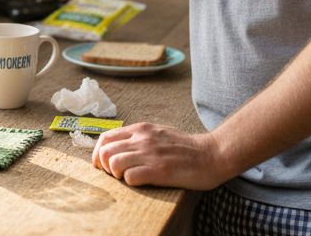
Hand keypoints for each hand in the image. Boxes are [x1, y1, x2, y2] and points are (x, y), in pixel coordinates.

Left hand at [91, 123, 230, 188]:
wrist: (212, 154)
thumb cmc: (185, 147)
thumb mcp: (158, 133)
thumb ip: (139, 137)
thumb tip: (119, 147)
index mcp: (141, 129)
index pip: (105, 137)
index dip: (98, 153)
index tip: (102, 165)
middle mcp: (142, 139)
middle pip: (105, 151)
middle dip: (105, 166)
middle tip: (116, 174)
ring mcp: (150, 154)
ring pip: (113, 164)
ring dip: (116, 175)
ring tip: (128, 178)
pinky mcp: (159, 170)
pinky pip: (130, 177)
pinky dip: (130, 182)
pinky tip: (142, 182)